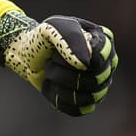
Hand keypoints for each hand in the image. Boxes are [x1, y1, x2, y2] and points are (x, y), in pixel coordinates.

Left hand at [0, 10, 117, 115]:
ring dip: (58, 82)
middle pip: (92, 80)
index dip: (75, 56)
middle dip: (62, 69)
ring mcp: (100, 86)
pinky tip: (51, 85)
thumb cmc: (44, 38)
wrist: (28, 54)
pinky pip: (76, 109)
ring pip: (85, 97)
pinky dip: (57, 98)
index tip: (58, 49)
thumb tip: (85, 63)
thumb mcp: (53, 26)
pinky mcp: (87, 102)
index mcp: (105, 42)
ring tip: (50, 69)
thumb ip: (71, 37)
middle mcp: (107, 65)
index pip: (99, 58)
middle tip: (51, 58)